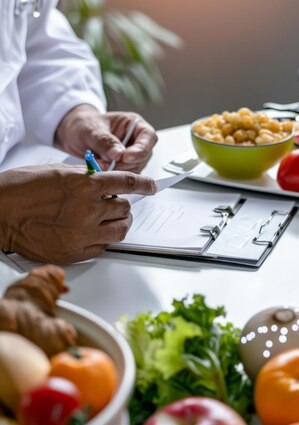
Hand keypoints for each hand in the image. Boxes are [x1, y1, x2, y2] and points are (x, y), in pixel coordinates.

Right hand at [0, 165, 155, 263]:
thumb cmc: (21, 189)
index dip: (143, 184)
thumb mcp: (57, 171)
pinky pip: (103, 248)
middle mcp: (87, 209)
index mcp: (84, 184)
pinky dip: (103, 240)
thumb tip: (102, 181)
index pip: (126, 182)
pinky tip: (92, 232)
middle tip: (112, 203)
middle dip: (122, 204)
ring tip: (107, 220)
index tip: (151, 186)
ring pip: (119, 230)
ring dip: (117, 223)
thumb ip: (84, 177)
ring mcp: (82, 234)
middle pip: (125, 208)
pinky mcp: (74, 253)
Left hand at [55, 105, 157, 172]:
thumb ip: (106, 142)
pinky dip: (113, 175)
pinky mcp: (123, 166)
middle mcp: (136, 140)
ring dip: (118, 170)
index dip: (141, 149)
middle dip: (125, 163)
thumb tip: (118, 154)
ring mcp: (131, 154)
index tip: (126, 157)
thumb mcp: (92, 129)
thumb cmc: (84, 124)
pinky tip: (100, 168)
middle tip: (106, 163)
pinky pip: (125, 176)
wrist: (74, 133)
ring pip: (134, 168)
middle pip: (143, 156)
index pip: (148, 137)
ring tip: (99, 164)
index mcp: (134, 124)